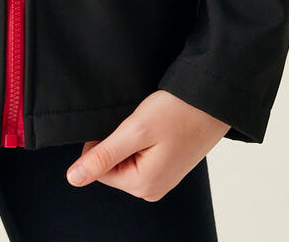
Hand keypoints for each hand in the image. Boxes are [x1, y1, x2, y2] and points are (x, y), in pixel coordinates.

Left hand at [65, 90, 230, 200]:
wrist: (214, 100)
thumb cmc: (178, 112)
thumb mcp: (135, 130)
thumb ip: (103, 155)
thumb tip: (73, 178)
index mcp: (144, 185)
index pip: (100, 169)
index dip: (102, 141)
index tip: (119, 121)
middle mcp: (153, 188)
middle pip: (114, 165)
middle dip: (119, 140)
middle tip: (138, 120)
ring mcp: (164, 177)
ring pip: (128, 157)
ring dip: (132, 137)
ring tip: (150, 121)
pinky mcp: (170, 164)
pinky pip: (144, 153)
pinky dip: (144, 137)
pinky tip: (158, 125)